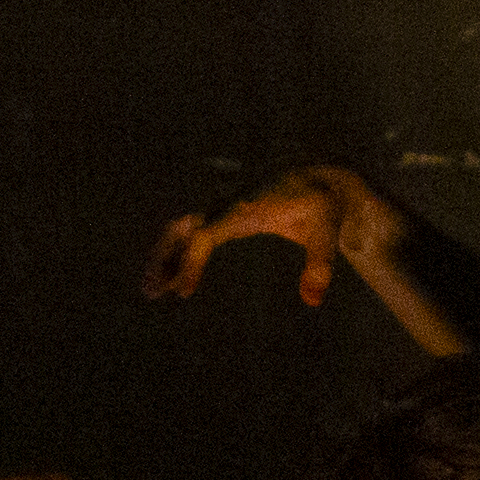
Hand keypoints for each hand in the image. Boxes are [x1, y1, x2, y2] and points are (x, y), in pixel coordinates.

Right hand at [141, 164, 400, 307]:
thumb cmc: (322, 206)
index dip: (191, 261)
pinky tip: (171, 279)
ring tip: (152, 291)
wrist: (318, 177)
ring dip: (164, 256)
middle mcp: (227, 198)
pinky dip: (177, 252)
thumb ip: (320, 264)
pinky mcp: (221, 209)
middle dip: (164, 257)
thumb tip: (312, 301)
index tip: (183, 292)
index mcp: (246, 202)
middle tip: (151, 293)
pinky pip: (190, 229)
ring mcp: (221, 201)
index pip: (207, 231)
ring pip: (180, 227)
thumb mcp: (327, 231)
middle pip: (182, 226)